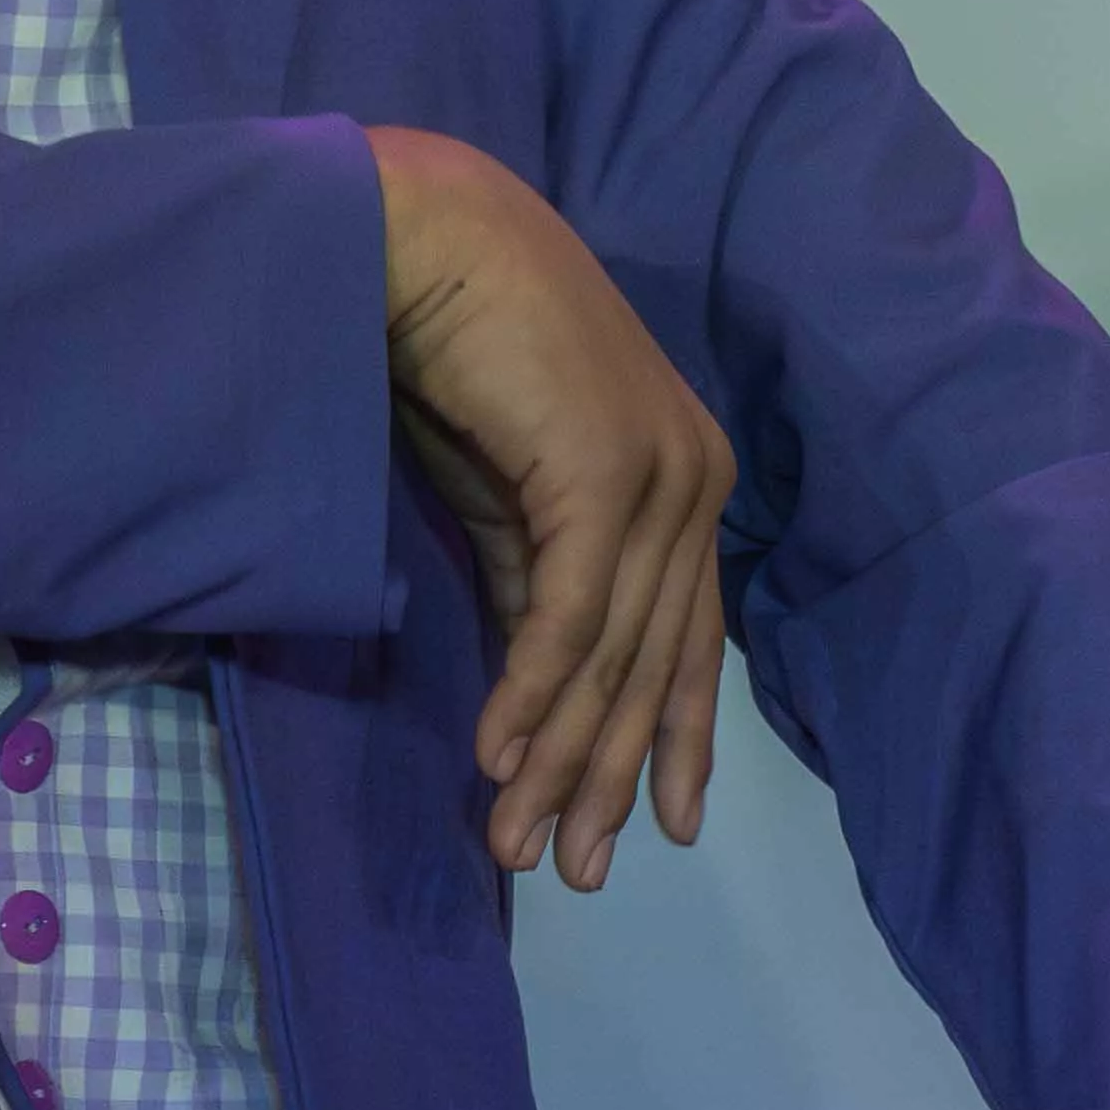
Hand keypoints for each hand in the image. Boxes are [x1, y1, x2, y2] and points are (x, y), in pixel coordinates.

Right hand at [366, 126, 733, 890]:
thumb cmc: (453, 349)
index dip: (673, 739)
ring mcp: (658, 473)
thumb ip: (540, 575)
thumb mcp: (506, 487)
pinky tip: (499, 755)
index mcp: (686, 478)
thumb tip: (547, 685)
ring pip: (612, 653)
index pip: (690, 636)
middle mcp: (693, 479)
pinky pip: (567, 614)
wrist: (417, 238)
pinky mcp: (601, 472)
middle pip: (656, 661)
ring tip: (517, 844)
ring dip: (559, 759)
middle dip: (609, 777)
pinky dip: (532, 692)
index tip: (658, 831)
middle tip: (571, 871)